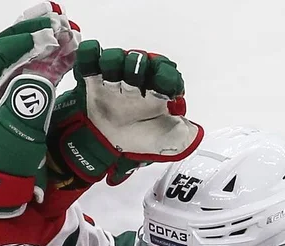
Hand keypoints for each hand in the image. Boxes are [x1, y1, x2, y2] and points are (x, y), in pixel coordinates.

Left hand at [0, 2, 79, 217]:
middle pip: (12, 54)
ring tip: (70, 34)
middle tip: (62, 21)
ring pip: (26, 65)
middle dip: (37, 34)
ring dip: (48, 47)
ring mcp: (8, 104)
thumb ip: (23, 110)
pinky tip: (68, 58)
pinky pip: (37, 83)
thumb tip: (37, 78)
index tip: (51, 34)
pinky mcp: (24, 116)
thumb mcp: (7, 144)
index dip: (25, 41)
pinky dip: (53, 67)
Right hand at [46, 40, 202, 189]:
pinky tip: (94, 70)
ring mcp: (114, 78)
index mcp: (157, 92)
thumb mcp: (167, 143)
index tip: (164, 90)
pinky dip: (90, 57)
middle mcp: (137, 81)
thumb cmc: (139, 142)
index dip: (167, 77)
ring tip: (113, 80)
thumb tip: (195, 130)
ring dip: (115, 63)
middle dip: (140, 67)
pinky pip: (90, 59)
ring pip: (116, 58)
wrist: (107, 148)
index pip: (166, 73)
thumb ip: (182, 136)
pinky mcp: (92, 79)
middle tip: (136, 82)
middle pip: (140, 60)